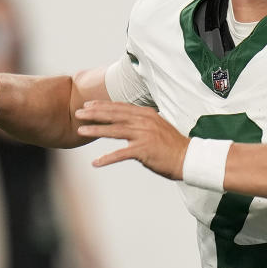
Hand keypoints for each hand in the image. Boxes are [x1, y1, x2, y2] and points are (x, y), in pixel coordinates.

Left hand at [74, 101, 188, 179]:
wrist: (188, 158)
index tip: (88, 105)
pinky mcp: (144, 150)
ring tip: (80, 130)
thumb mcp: (157, 126)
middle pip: (114, 115)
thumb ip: (142, 122)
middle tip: (78, 113)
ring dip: (96, 130)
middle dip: (94, 113)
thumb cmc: (172, 145)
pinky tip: (96, 162)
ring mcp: (144, 135)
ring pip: (114, 130)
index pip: (120, 107)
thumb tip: (127, 121)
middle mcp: (144, 121)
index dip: (103, 105)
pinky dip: (107, 158)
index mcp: (146, 114)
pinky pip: (121, 154)